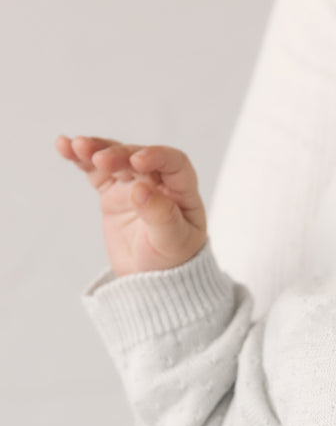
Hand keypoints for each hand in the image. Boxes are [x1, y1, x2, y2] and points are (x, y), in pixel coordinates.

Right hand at [56, 135, 206, 274]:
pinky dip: (80, 159)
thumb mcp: (172, 242)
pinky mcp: (112, 192)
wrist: (152, 280)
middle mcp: (158, 182)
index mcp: (182, 191)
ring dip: (96, 149)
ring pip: (115, 159)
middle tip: (100, 160)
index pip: (173, 163)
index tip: (136, 161)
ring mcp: (133, 185)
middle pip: (138, 158)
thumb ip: (160, 215)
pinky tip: (64, 147)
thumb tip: (140, 189)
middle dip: (119, 155)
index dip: (156, 156)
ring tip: (77, 146)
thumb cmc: (172, 261)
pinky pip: (96, 171)